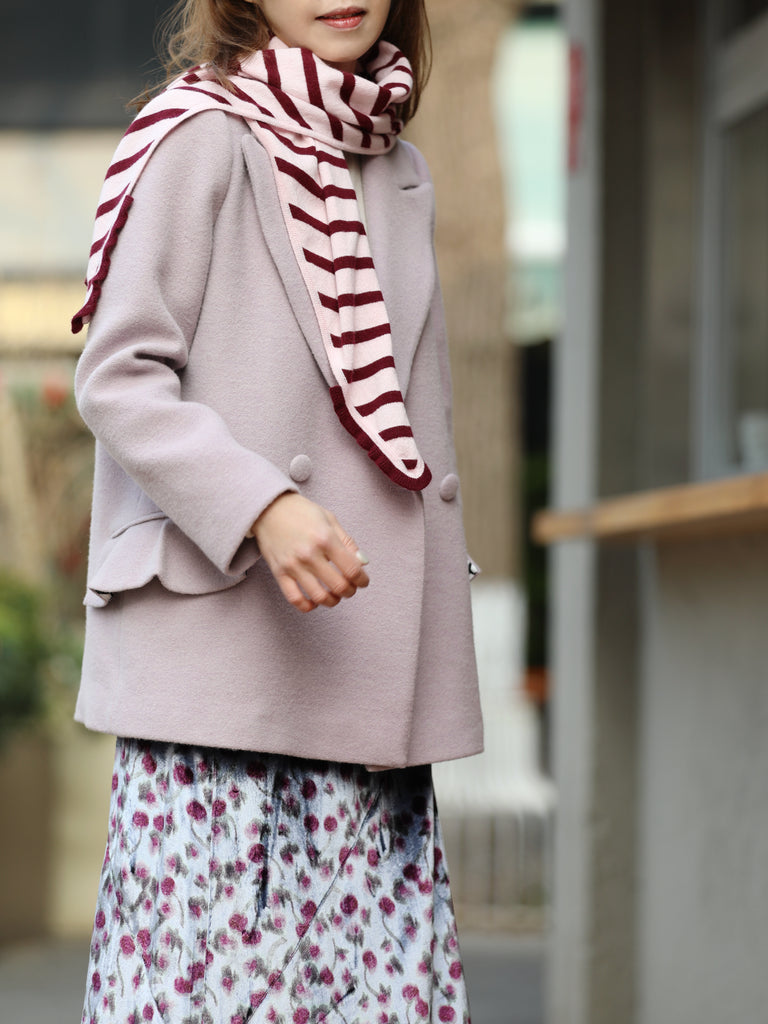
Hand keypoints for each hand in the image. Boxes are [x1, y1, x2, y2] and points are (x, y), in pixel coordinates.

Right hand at [252, 493, 369, 612]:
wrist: (269, 508)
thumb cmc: (302, 512)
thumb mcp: (330, 520)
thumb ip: (348, 543)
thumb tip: (363, 563)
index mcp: (325, 538)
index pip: (352, 569)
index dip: (362, 580)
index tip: (363, 581)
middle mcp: (309, 554)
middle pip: (338, 586)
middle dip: (350, 591)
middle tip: (350, 588)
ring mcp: (293, 565)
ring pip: (319, 597)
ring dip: (332, 601)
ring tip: (335, 596)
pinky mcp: (279, 573)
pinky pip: (294, 598)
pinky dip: (307, 606)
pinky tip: (314, 602)